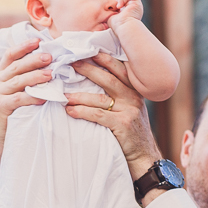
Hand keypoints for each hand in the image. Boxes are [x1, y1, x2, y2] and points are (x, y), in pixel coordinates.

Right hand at [0, 39, 51, 143]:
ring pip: (18, 81)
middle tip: (50, 57)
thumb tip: (47, 68)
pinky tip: (44, 98)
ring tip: (51, 74)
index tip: (37, 40)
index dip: (23, 47)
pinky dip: (33, 97)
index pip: (9, 55)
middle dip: (34, 60)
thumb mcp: (14, 95)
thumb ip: (23, 82)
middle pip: (16, 66)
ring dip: (36, 77)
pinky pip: (18, 99)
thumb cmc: (10, 116)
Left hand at [65, 53, 160, 180]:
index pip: (119, 68)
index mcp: (134, 90)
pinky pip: (97, 115)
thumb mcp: (130, 110)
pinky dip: (82, 111)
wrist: (145, 158)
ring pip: (100, 97)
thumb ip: (118, 95)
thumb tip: (92, 80)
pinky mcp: (122, 124)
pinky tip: (70, 110)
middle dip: (88, 69)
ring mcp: (129, 110)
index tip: (86, 50)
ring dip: (79, 95)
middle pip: (108, 77)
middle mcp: (133, 97)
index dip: (103, 58)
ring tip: (63, 94)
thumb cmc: (131, 134)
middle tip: (71, 62)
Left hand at [108, 0, 142, 30]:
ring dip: (121, 0)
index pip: (123, 5)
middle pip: (125, 0)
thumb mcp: (111, 17)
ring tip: (118, 6)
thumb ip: (110, 12)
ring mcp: (135, 7)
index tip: (113, 6)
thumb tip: (106, 9)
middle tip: (117, 8)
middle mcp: (133, 10)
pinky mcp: (137, 3)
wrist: (124, 27)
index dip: (118, 3)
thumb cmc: (118, 25)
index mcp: (128, 14)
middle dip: (120, 1)